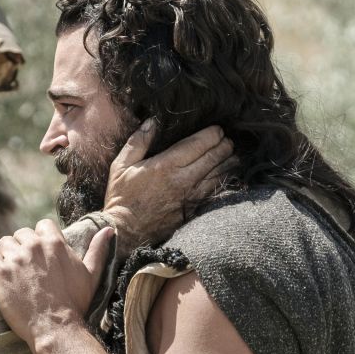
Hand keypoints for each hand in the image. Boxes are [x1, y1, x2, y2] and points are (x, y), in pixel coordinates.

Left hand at [0, 219, 116, 347]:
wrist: (56, 328)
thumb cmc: (75, 303)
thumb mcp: (91, 275)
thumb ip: (98, 250)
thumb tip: (109, 230)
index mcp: (55, 242)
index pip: (42, 225)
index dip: (40, 239)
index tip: (40, 255)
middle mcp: (33, 246)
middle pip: (21, 234)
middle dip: (22, 248)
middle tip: (26, 268)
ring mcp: (15, 258)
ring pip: (3, 243)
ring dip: (6, 255)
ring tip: (12, 273)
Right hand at [99, 121, 232, 248]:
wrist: (126, 232)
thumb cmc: (122, 197)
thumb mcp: (121, 166)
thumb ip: (138, 141)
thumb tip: (152, 121)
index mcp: (166, 165)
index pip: (199, 144)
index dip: (213, 134)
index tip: (218, 129)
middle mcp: (183, 179)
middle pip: (215, 157)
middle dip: (225, 145)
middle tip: (228, 139)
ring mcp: (191, 196)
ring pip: (220, 174)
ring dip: (229, 161)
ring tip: (233, 154)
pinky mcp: (194, 209)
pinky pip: (216, 190)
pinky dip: (225, 179)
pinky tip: (228, 173)